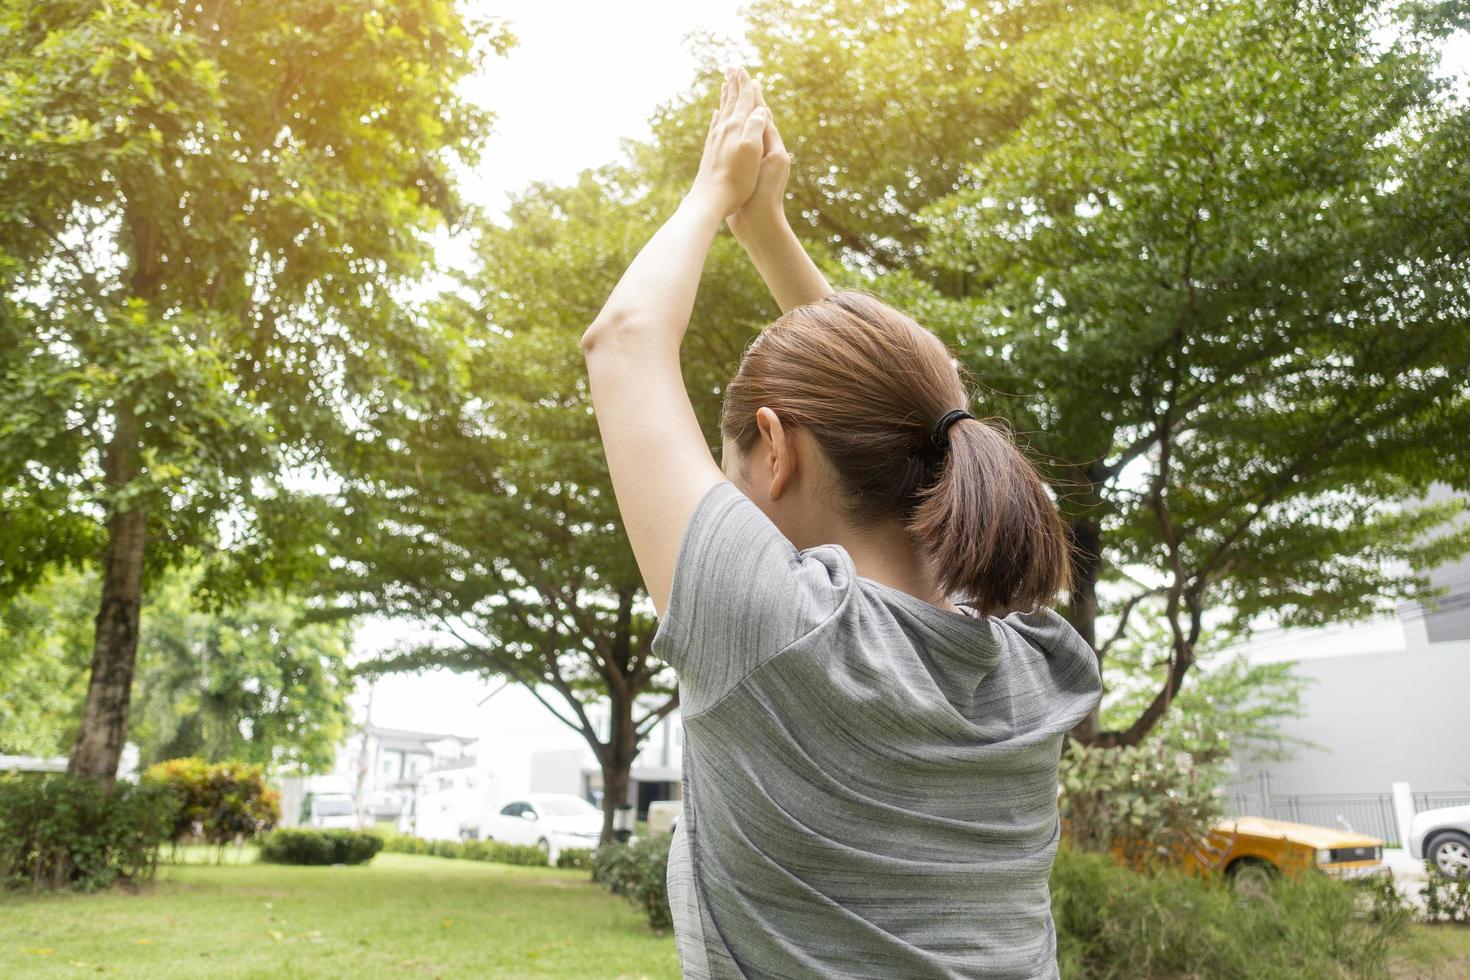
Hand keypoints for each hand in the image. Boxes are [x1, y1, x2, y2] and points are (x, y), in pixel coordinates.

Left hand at [688, 67, 766, 219]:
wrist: (710, 199)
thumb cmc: (736, 180)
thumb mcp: (751, 152)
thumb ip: (755, 127)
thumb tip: (760, 109)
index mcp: (736, 128)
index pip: (743, 100)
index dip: (746, 85)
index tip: (744, 69)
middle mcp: (723, 130)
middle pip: (731, 102)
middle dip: (734, 85)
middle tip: (733, 68)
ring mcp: (715, 140)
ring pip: (722, 112)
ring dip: (726, 97)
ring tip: (726, 84)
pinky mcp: (710, 151)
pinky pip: (715, 127)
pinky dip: (718, 116)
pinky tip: (716, 114)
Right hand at [726, 79, 790, 240]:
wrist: (758, 223)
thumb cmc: (762, 195)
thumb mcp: (769, 161)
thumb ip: (766, 136)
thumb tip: (763, 111)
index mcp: (772, 147)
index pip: (762, 113)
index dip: (753, 94)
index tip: (745, 74)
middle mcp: (764, 151)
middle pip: (754, 117)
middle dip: (745, 97)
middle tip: (737, 75)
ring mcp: (753, 161)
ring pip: (744, 129)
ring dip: (737, 111)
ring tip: (729, 95)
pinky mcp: (742, 171)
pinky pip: (735, 142)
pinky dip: (729, 130)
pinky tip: (721, 125)